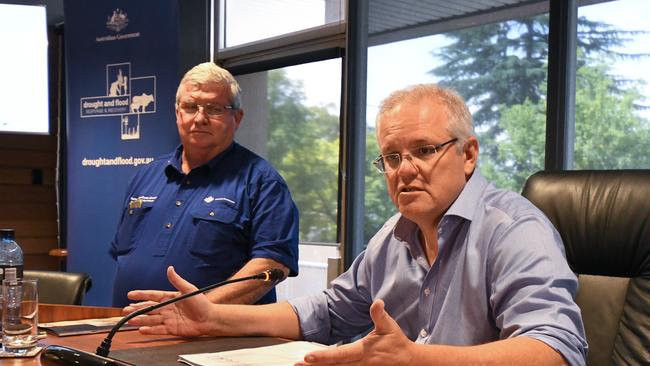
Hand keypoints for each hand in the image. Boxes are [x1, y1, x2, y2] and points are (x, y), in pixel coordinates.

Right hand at [125, 266, 215, 336]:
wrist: (210, 318)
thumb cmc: (201, 302)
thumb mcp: (188, 289)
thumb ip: (177, 280)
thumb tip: (170, 268)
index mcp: (170, 297)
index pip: (152, 295)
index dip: (141, 295)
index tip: (130, 294)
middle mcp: (167, 308)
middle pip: (148, 308)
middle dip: (136, 309)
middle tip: (125, 310)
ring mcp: (168, 319)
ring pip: (150, 319)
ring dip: (140, 320)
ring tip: (130, 320)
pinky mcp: (171, 329)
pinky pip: (158, 330)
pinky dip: (150, 330)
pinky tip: (141, 329)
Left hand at [295, 299, 413, 365]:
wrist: (409, 361)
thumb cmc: (396, 342)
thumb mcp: (389, 326)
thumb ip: (380, 315)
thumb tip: (377, 302)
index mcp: (363, 352)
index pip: (339, 355)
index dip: (323, 356)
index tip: (308, 356)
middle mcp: (360, 364)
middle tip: (298, 365)